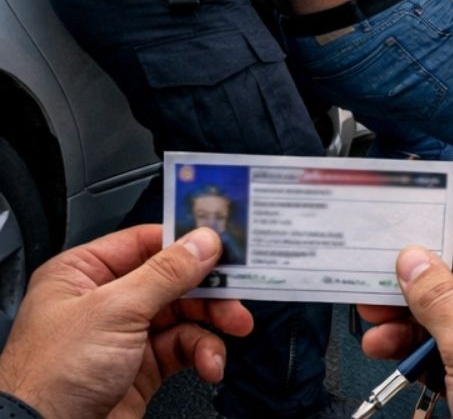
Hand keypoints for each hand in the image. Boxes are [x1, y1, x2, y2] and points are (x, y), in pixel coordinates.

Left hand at [0, 225, 252, 418]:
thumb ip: (166, 273)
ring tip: (230, 334)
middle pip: (173, 281)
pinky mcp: (140, 368)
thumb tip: (202, 242)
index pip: (146, 244)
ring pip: (185, 317)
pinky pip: (183, 349)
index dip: (187, 245)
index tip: (225, 248)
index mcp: (83, 274)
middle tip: (236, 298)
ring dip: (211, 327)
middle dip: (209, 293)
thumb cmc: (51, 375)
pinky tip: (208, 364)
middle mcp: (104, 301)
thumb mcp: (115, 310)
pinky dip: (202, 354)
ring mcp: (124, 335)